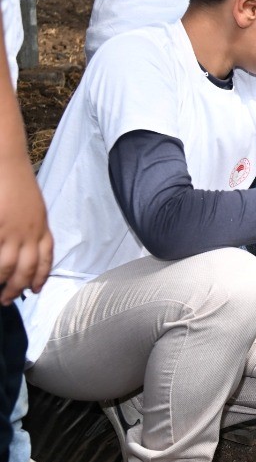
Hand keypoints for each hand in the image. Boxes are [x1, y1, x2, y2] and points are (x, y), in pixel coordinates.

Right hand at [0, 159, 53, 304]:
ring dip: (2, 282)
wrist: (7, 161)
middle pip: (27, 268)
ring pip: (8, 265)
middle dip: (18, 287)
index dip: (41, 276)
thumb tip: (26, 243)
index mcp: (41, 226)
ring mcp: (11, 230)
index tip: (36, 289)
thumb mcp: (34, 207)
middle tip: (8, 299)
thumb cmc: (18, 182)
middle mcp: (29, 231)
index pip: (45, 258)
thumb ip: (33, 226)